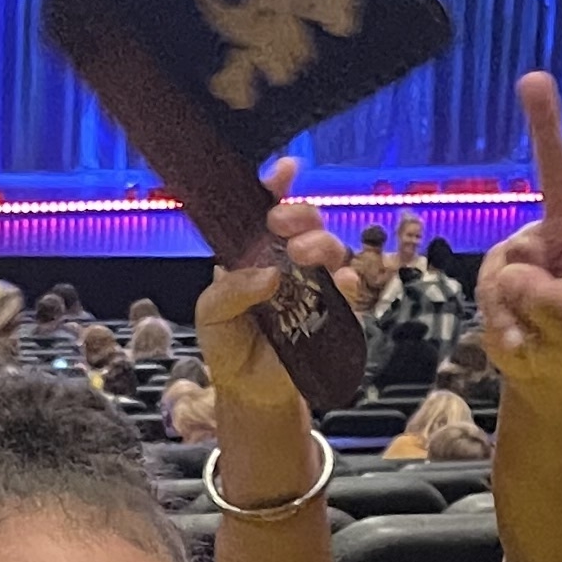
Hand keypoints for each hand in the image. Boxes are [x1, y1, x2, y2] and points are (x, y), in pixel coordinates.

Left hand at [194, 159, 355, 426]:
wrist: (247, 390)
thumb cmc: (227, 343)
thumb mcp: (212, 311)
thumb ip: (232, 288)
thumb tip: (270, 274)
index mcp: (255, 252)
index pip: (267, 210)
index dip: (277, 186)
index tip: (285, 171)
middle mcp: (287, 261)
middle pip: (306, 222)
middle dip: (300, 214)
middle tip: (282, 224)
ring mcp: (313, 285)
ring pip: (331, 249)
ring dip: (322, 243)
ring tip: (304, 254)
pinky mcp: (333, 313)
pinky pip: (350, 291)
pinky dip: (349, 281)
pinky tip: (343, 280)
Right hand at [476, 74, 561, 414]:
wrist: (539, 374)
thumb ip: (552, 302)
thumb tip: (518, 275)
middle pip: (554, 172)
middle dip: (543, 123)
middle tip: (533, 78)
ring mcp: (527, 248)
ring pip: (511, 267)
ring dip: (516, 308)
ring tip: (534, 335)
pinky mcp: (499, 268)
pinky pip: (490, 289)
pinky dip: (500, 322)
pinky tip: (517, 341)